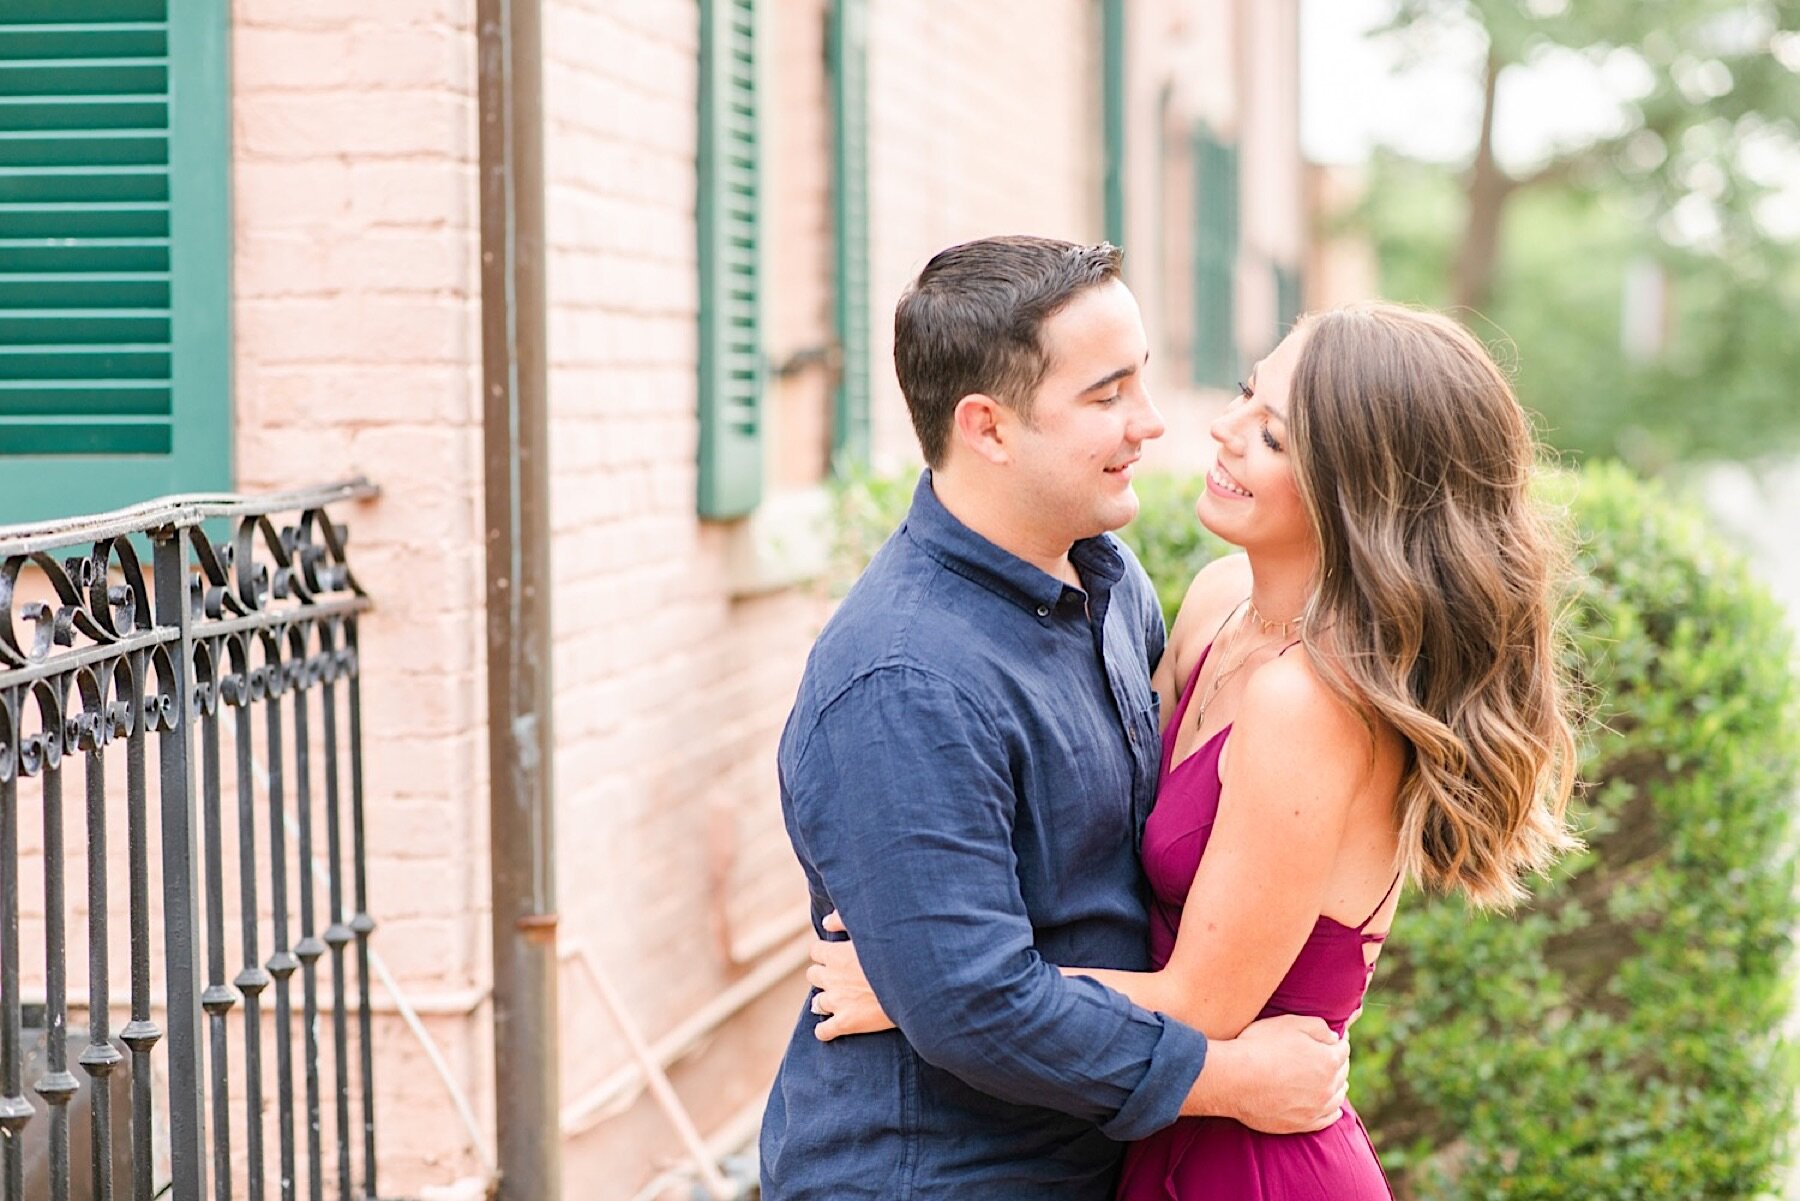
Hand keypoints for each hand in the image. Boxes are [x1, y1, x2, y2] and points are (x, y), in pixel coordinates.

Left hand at [806, 911, 896, 1040]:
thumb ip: (844, 920)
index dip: (826, 953)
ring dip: (826, 1001)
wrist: (913, 985)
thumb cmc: (897, 954)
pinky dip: (825, 1030)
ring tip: (840, 1001)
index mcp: (836, 954)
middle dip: (825, 976)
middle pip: (813, 975)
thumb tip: (825, 922)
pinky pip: (823, 1031)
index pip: (816, 951)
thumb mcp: (871, 931)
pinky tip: (832, 1028)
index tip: (838, 956)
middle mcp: (832, 978)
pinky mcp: (846, 1023)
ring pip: (817, 1003)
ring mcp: (837, 1002)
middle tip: (841, 978)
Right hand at [1192, 1014, 1348, 1132]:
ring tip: (1334, 1081)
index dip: (1338, 1041)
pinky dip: (1334, 1113)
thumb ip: (1318, 1027)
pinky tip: (1335, 1110)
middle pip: (1341, 1073)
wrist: (1235, 1079)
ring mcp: (1316, 1108)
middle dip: (1338, 1063)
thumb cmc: (1260, 1046)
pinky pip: (1327, 1120)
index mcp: (1328, 1060)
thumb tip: (1334, 1038)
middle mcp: (1327, 1086)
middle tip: (1330, 1057)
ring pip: (1337, 1097)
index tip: (1333, 1039)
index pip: (1342, 1049)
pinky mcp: (1302, 1124)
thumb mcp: (1289, 1023)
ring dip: (1338, 1087)